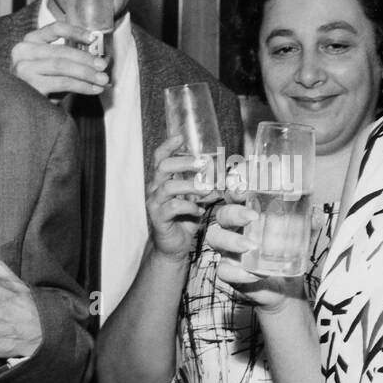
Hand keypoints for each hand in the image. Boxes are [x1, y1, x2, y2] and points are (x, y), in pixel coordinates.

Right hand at [10, 20, 109, 97]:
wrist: (26, 110)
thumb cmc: (42, 86)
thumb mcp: (56, 68)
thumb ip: (73, 60)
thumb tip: (102, 60)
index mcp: (30, 41)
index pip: (55, 29)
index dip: (76, 32)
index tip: (93, 39)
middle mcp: (23, 51)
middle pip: (61, 50)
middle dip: (86, 58)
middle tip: (103, 66)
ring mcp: (24, 68)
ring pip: (62, 65)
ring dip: (86, 73)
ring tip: (102, 80)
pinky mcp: (30, 85)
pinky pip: (62, 82)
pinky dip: (82, 85)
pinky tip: (93, 89)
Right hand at [147, 134, 212, 260]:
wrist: (174, 245)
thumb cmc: (186, 218)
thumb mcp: (197, 198)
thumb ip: (205, 185)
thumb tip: (227, 173)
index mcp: (163, 180)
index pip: (160, 158)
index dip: (168, 146)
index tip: (181, 137)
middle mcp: (156, 189)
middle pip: (164, 166)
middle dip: (185, 163)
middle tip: (204, 164)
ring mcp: (155, 203)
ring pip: (169, 186)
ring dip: (191, 185)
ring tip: (207, 190)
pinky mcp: (158, 218)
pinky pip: (173, 207)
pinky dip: (189, 207)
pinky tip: (199, 212)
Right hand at [207, 193, 304, 312]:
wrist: (286, 287)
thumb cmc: (288, 254)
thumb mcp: (302, 237)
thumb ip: (309, 224)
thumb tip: (316, 214)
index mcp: (248, 216)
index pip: (234, 197)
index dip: (234, 191)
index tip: (243, 190)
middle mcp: (234, 230)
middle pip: (222, 215)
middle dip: (233, 213)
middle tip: (251, 217)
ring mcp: (229, 251)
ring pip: (215, 239)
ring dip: (231, 240)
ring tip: (250, 246)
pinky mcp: (230, 272)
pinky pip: (223, 270)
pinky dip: (237, 272)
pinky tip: (254, 274)